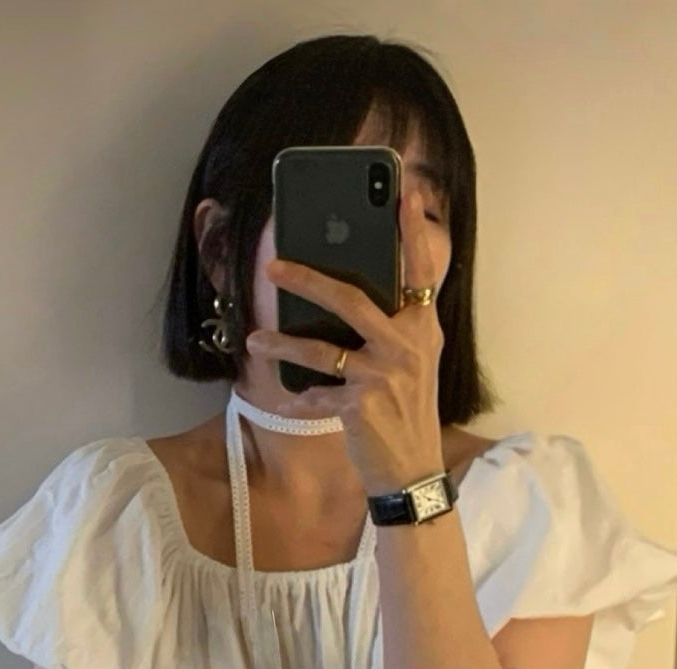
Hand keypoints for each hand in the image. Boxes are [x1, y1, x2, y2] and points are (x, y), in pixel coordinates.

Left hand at [245, 188, 445, 495]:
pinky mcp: (360, 405)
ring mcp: (382, 374)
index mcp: (422, 327)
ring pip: (321, 349)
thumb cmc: (407, 411)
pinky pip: (316, 395)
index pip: (419, 269)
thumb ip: (392, 327)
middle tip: (274, 266)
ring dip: (282, 344)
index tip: (403, 191)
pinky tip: (286, 399)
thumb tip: (346, 295)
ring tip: (254, 340)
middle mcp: (406, 344)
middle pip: (351, 299)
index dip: (412, 230)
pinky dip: (299, 399)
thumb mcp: (411, 362)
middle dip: (308, 280)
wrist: (413, 468)